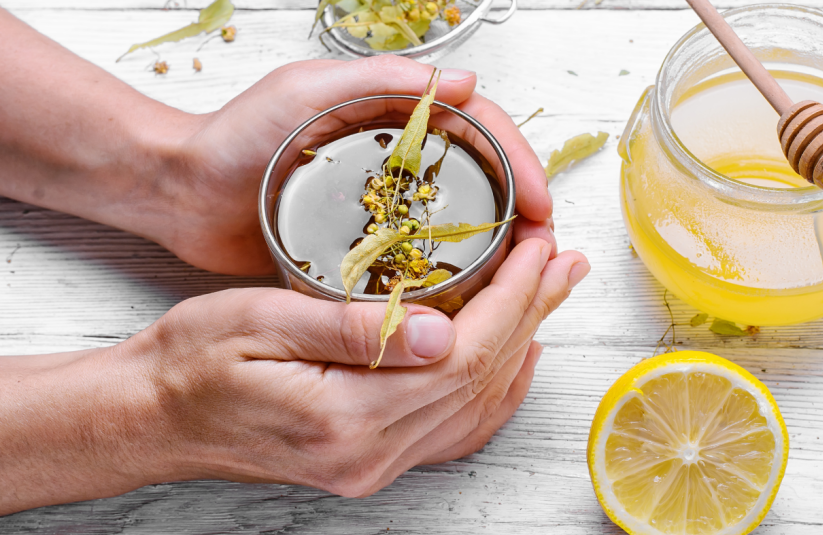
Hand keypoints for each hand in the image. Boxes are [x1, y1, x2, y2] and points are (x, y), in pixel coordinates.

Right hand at [148, 241, 583, 495]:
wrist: (154, 419)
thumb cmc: (192, 361)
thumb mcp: (256, 322)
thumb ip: (349, 328)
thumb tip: (439, 327)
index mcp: (344, 416)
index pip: (460, 354)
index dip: (510, 297)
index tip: (536, 246)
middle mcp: (370, 453)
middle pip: (481, 378)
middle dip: (531, 311)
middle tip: (564, 258)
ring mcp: (374, 465)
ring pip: (477, 405)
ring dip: (522, 342)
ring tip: (550, 292)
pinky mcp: (371, 461)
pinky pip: (455, 430)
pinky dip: (494, 388)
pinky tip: (511, 355)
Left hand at [167, 56, 555, 274]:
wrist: (182, 194)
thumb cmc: (235, 136)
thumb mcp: (307, 92)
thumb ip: (379, 81)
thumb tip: (465, 81)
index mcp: (396, 116)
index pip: (478, 130)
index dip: (517, 163)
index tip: (539, 206)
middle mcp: (399, 160)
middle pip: (482, 178)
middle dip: (521, 210)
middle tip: (544, 251)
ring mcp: (384, 205)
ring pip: (458, 222)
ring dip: (497, 247)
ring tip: (522, 280)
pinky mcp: (364, 247)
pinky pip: (419, 259)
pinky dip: (452, 275)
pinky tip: (471, 299)